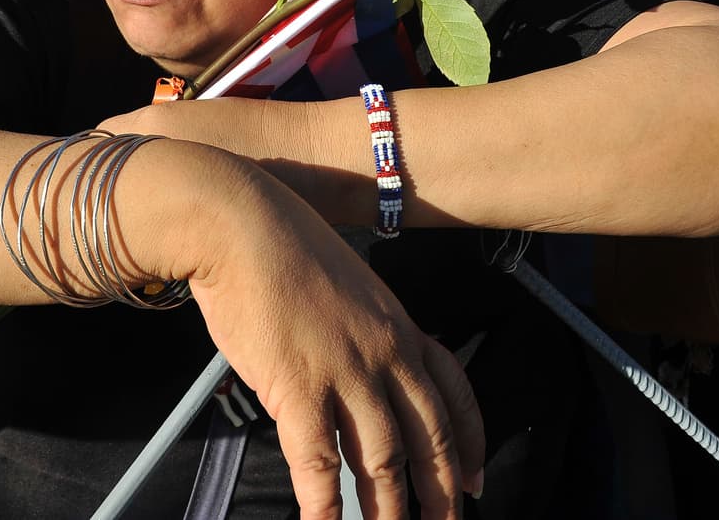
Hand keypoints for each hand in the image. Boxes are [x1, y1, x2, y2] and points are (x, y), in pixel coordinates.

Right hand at [185, 159, 483, 517]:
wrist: (242, 226)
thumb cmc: (284, 249)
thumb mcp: (349, 287)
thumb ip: (366, 332)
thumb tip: (367, 371)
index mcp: (401, 326)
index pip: (454, 394)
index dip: (471, 445)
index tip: (476, 483)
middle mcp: (386, 354)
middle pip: (429, 438)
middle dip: (441, 494)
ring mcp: (346, 373)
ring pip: (382, 461)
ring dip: (389, 511)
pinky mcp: (299, 390)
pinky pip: (318, 464)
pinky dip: (325, 507)